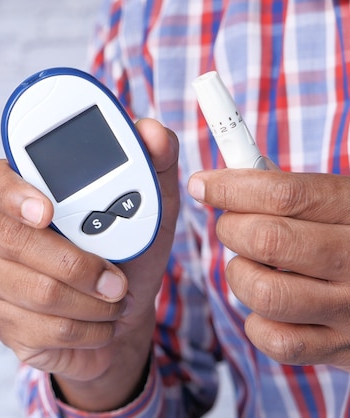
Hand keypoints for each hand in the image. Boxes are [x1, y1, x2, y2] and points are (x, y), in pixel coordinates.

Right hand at [0, 119, 179, 409]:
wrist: (122, 313)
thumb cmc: (127, 253)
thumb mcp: (151, 208)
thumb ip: (152, 164)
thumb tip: (151, 131)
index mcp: (21, 192)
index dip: (12, 192)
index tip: (47, 211)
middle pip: (13, 240)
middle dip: (76, 264)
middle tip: (116, 279)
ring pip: (37, 291)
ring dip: (92, 302)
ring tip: (114, 299)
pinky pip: (44, 328)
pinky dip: (88, 329)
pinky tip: (97, 322)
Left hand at [188, 169, 349, 369]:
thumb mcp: (342, 204)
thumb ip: (292, 193)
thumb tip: (218, 181)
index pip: (285, 194)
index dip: (231, 187)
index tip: (201, 185)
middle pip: (267, 240)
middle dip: (232, 229)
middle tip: (233, 227)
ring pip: (264, 293)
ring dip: (240, 275)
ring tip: (251, 267)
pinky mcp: (340, 348)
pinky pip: (275, 340)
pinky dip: (257, 323)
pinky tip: (268, 308)